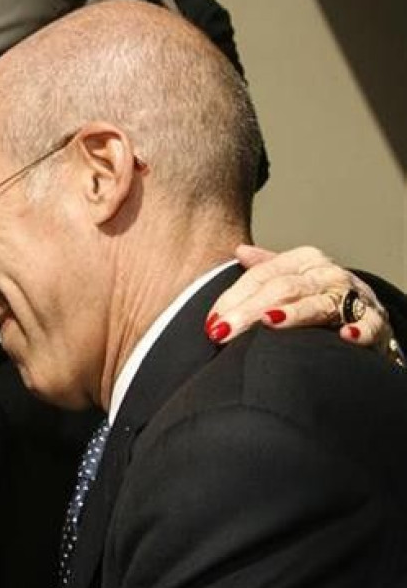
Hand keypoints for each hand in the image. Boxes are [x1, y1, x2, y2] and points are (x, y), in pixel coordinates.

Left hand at [206, 245, 391, 348]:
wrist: (367, 313)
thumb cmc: (318, 296)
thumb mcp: (292, 276)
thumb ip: (265, 268)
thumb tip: (238, 250)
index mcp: (304, 260)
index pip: (261, 276)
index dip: (234, 298)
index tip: (212, 322)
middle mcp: (327, 274)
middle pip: (283, 288)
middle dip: (250, 310)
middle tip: (224, 331)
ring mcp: (352, 296)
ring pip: (318, 304)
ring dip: (295, 314)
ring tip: (271, 320)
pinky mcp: (376, 322)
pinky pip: (369, 325)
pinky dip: (358, 330)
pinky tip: (344, 337)